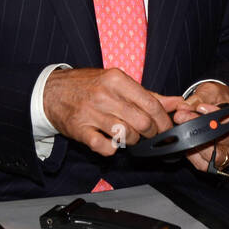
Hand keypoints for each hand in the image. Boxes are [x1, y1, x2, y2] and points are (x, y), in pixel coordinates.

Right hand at [43, 67, 194, 154]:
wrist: (51, 91)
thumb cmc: (87, 85)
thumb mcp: (118, 82)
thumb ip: (148, 94)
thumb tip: (177, 102)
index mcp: (116, 79)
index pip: (151, 104)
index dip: (164, 121)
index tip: (166, 128)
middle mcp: (104, 95)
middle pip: (142, 122)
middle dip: (151, 133)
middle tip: (148, 134)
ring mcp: (91, 113)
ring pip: (127, 136)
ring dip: (132, 140)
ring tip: (128, 135)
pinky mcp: (79, 130)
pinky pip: (105, 147)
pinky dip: (112, 149)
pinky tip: (110, 141)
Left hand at [178, 80, 228, 172]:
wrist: (218, 111)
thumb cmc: (220, 100)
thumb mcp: (212, 91)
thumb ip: (199, 99)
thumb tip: (184, 107)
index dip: (219, 116)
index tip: (201, 107)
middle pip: (224, 138)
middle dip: (199, 126)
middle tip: (181, 116)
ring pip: (214, 154)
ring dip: (194, 141)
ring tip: (180, 127)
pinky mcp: (220, 165)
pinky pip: (205, 164)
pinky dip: (192, 153)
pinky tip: (184, 141)